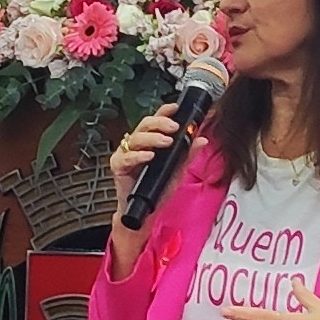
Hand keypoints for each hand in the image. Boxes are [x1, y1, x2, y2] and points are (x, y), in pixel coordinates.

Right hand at [103, 103, 187, 272]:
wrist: (145, 212)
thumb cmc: (157, 189)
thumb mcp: (177, 170)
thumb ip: (188, 154)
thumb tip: (202, 139)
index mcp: (149, 142)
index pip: (156, 121)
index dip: (164, 112)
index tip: (176, 108)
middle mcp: (136, 145)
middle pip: (144, 125)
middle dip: (160, 123)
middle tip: (174, 128)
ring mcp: (125, 154)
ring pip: (135, 137)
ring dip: (152, 138)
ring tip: (166, 142)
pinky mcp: (118, 167)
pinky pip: (126, 157)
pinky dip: (138, 155)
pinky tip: (149, 156)